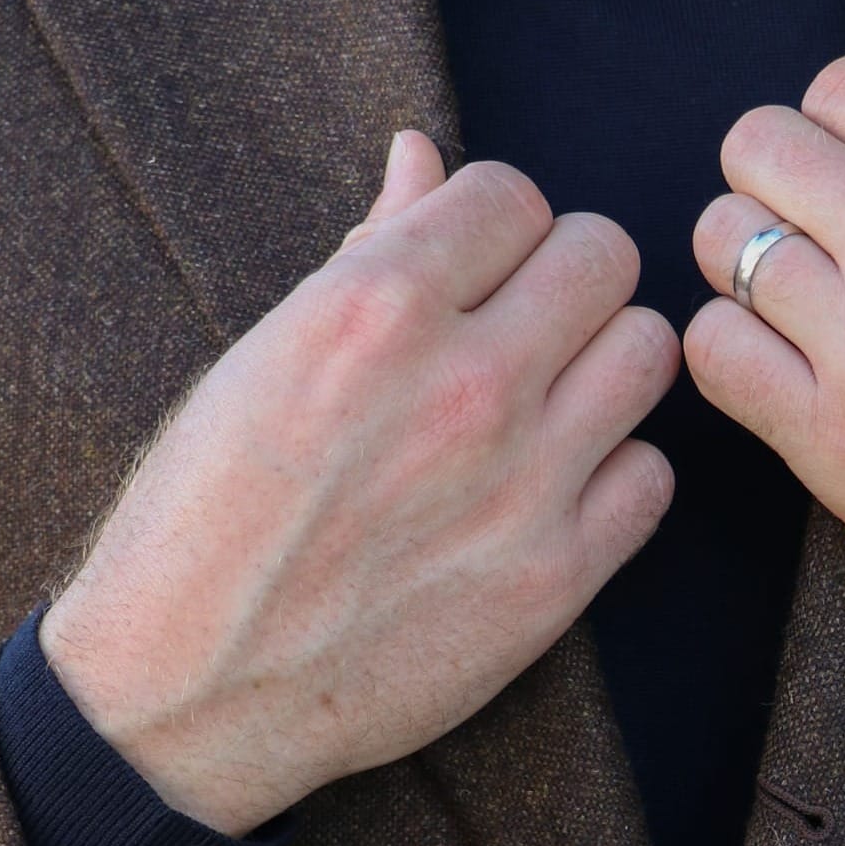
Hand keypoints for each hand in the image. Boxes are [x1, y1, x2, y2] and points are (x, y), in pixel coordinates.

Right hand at [41, 133, 678, 835]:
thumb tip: (423, 152)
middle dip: (560, 275)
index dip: (492, 226)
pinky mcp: (557, 577)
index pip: (514, 194)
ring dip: (602, 361)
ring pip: (649, 351)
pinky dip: (613, 472)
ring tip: (545, 396)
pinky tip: (552, 486)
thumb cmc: (204, 515)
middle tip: (516, 324)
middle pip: (605, 254)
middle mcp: (465, 382)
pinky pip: (653, 474)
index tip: (469, 267)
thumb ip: (369, 247)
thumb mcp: (262, 357)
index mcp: (375, 307)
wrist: (190, 693)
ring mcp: (523, 483)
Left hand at [685, 24, 844, 783]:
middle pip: (759, 146)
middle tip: (824, 231)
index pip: (844, 81)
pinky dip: (735, 347)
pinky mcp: (834, 442)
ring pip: (722, 241)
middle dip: (782, 178)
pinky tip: (787, 365)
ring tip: (809, 301)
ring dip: (753, 263)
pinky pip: (713, 348)